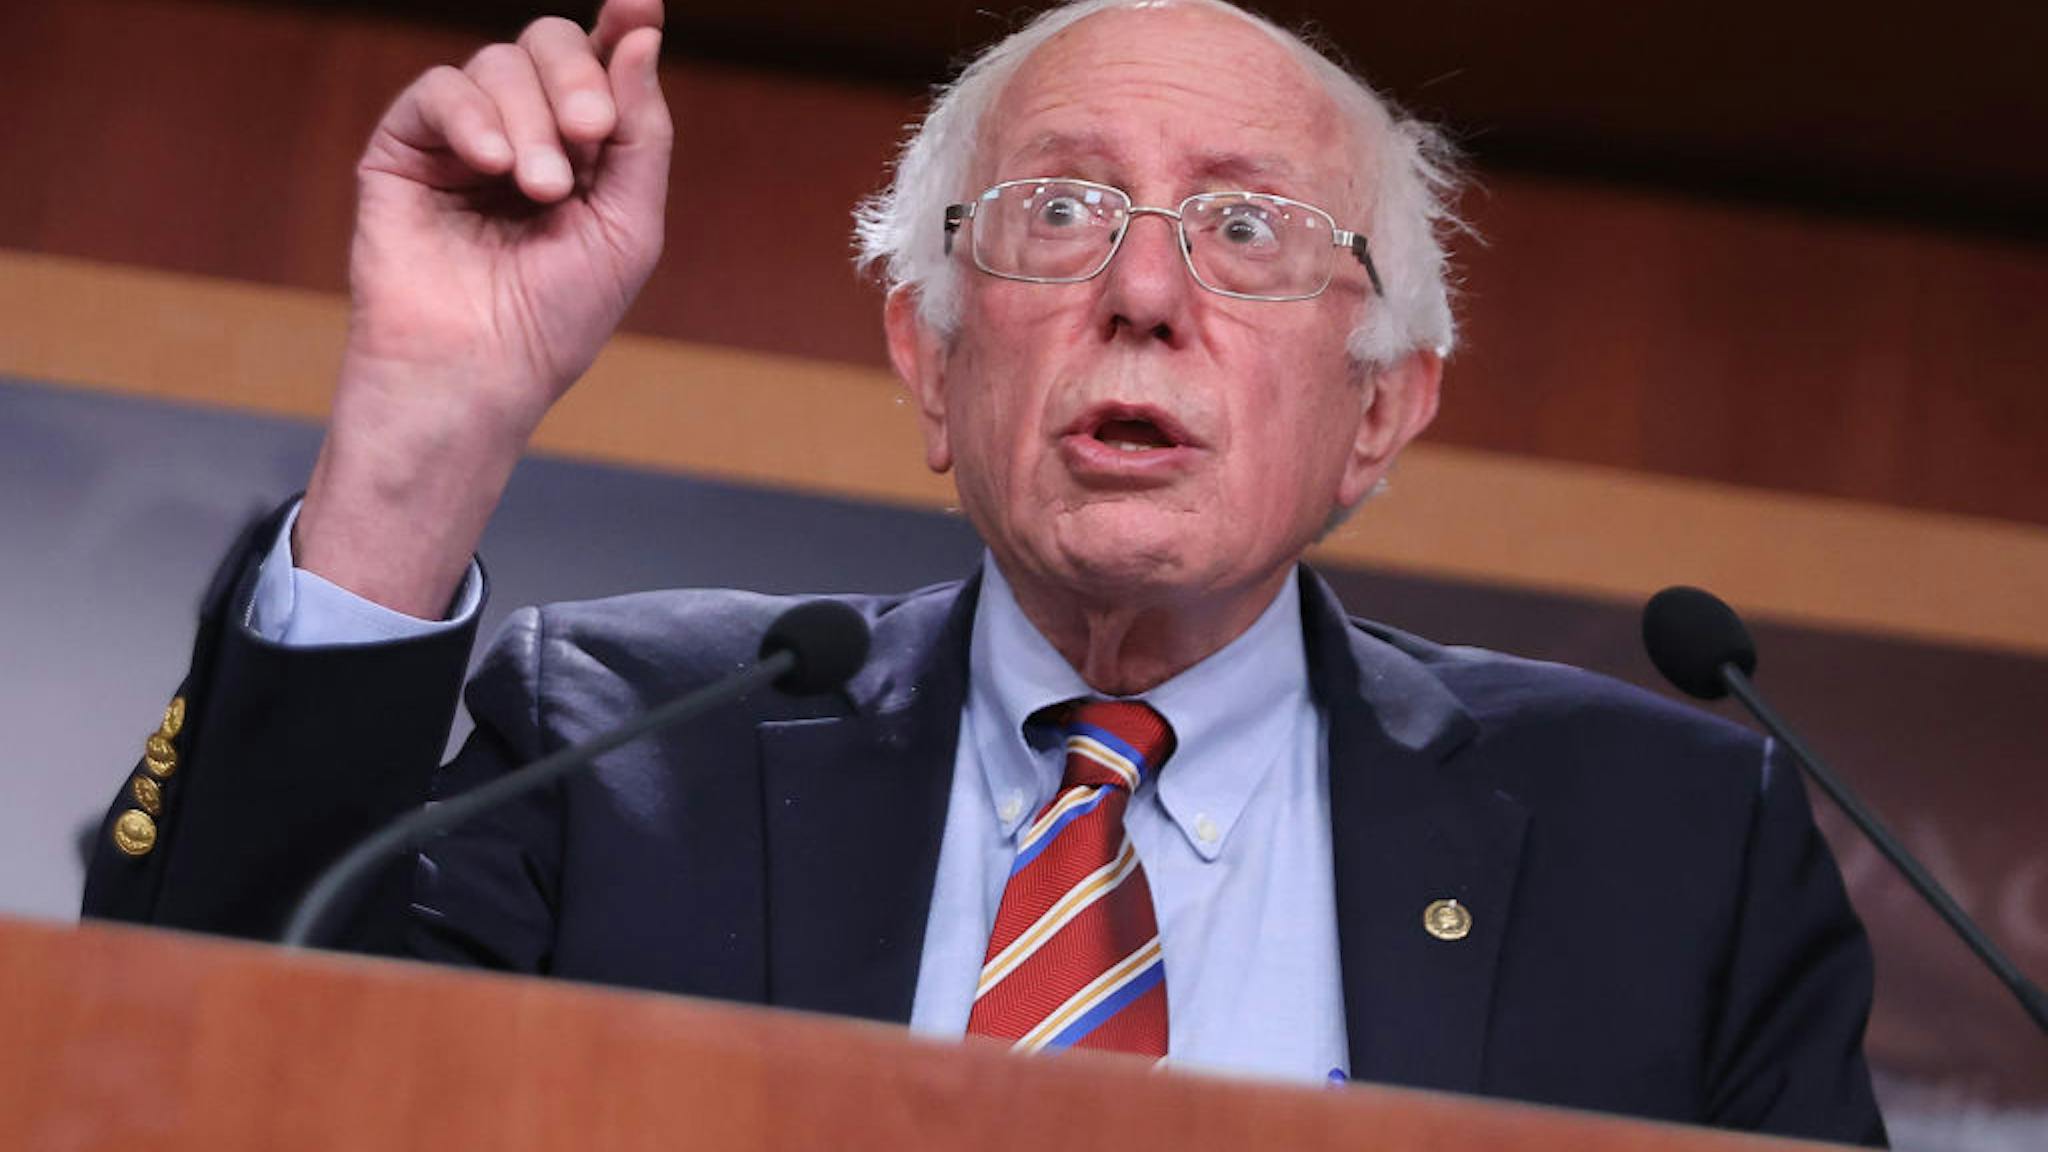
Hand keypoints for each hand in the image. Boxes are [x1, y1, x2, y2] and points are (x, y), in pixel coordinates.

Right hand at [299, 0, 670, 616]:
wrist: (478, 373)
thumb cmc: (556, 317)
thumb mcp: (627, 224)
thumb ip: (640, 131)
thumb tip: (641, 31)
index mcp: (580, 152)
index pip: (601, 67)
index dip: (620, 28)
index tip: (639, 2)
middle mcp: (522, 134)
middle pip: (549, 47)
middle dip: (578, 80)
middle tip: (591, 135)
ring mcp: (460, 140)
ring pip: (498, 65)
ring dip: (530, 120)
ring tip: (538, 190)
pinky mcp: (402, 152)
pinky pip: (438, 91)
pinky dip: (472, 116)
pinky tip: (492, 165)